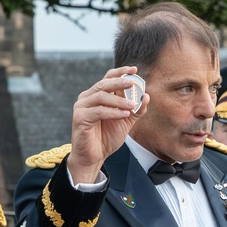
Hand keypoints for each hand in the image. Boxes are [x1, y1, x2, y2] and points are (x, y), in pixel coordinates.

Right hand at [68, 66, 148, 183]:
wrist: (94, 156)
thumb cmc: (107, 138)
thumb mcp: (125, 122)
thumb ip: (135, 110)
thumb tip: (146, 96)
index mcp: (97, 95)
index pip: (108, 78)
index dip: (120, 72)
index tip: (134, 70)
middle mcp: (88, 97)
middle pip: (104, 84)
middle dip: (119, 82)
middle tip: (133, 83)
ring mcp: (82, 107)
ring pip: (101, 96)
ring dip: (118, 100)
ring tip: (131, 105)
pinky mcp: (80, 117)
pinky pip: (98, 111)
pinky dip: (112, 112)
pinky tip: (124, 115)